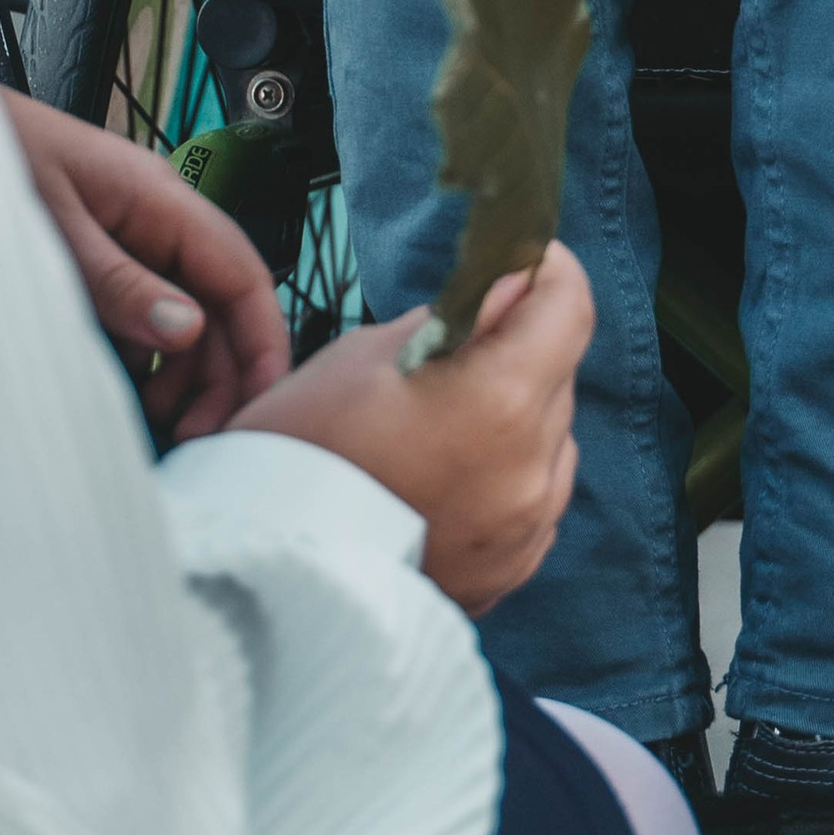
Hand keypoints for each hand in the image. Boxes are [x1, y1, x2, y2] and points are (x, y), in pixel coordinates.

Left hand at [3, 96, 290, 439]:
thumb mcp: (52, 228)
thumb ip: (118, 283)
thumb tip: (188, 333)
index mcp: (159, 198)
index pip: (242, 273)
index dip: (263, 341)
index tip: (265, 404)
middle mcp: (154, 218)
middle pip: (220, 303)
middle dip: (222, 372)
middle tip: (200, 437)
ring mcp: (128, 238)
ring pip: (185, 315)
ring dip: (185, 373)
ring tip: (160, 422)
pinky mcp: (98, 259)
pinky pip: (143, 313)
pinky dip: (145, 358)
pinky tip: (128, 392)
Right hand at [228, 243, 594, 612]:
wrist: (264, 572)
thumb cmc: (302, 448)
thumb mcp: (363, 354)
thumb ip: (452, 319)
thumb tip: (506, 294)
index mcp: (501, 401)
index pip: (569, 309)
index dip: (548, 272)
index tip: (517, 262)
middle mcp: (531, 468)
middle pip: (557, 374)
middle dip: (518, 345)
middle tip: (454, 344)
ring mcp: (525, 528)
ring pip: (551, 439)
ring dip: (517, 414)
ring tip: (442, 422)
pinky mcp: (511, 572)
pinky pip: (532, 499)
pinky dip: (505, 473)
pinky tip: (445, 475)